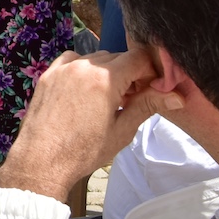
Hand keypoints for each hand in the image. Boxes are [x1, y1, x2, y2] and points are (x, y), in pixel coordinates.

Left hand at [0, 47, 177, 202]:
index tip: (154, 87)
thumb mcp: (122, 130)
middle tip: (134, 97)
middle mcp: (83, 66)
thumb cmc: (84, 151)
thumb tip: (177, 96)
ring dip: (108, 71)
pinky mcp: (48, 74)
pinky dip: (84, 69)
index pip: (139, 58)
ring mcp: (63, 68)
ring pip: (96, 58)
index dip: (151, 70)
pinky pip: (73, 61)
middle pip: (118, 57)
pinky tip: (86, 90)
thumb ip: (148, 106)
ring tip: (110, 98)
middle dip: (131, 73)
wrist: (42, 160)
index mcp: (105, 78)